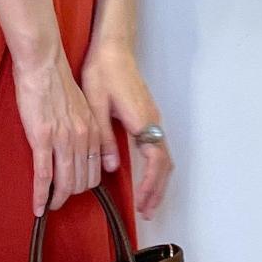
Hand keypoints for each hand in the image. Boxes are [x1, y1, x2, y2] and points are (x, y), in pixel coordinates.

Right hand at [11, 41, 112, 214]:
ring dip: (56, 199)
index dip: (84, 185)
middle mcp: (82, 138)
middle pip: (82, 181)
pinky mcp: (42, 139)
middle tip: (59, 200)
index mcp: (92, 130)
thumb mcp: (79, 107)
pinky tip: (37, 207)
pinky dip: (41, 195)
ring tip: (48, 206)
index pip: (94, 170)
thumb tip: (78, 145)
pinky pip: (44, 176)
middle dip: (70, 195)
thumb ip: (82, 128)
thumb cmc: (56, 81)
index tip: (74, 190)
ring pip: (64, 182)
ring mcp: (63, 140)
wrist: (43, 64)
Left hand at [80, 35, 173, 218]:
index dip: (149, 185)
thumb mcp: (96, 106)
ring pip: (164, 157)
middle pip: (164, 164)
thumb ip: (103, 138)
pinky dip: (155, 168)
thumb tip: (110, 167)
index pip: (155, 161)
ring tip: (147, 202)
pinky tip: (145, 177)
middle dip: (157, 190)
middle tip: (147, 212)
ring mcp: (153, 118)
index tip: (141, 204)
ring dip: (157, 181)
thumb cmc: (103, 73)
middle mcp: (153, 121)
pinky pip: (158, 148)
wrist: (113, 48)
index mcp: (142, 121)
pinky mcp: (148, 116)